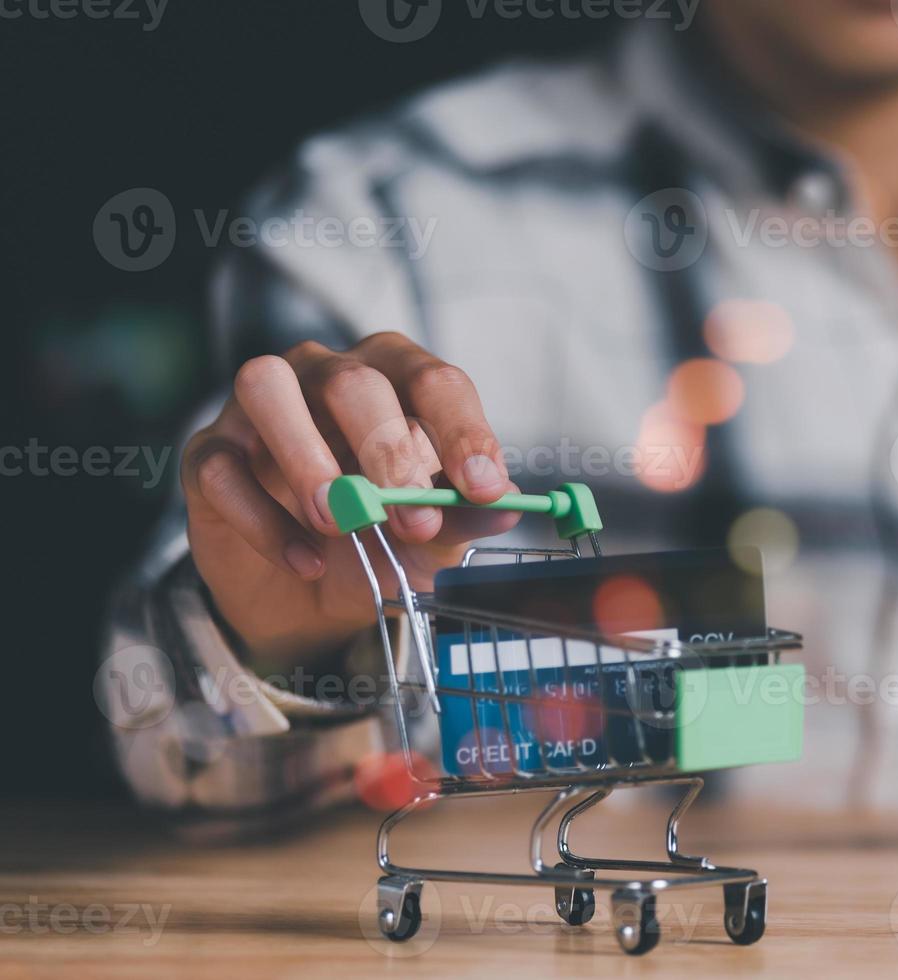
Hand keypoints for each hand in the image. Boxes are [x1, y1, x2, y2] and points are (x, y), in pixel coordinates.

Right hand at [182, 332, 520, 665]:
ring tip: (341, 520)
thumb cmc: (382, 541)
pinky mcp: (209, 453)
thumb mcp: (434, 537)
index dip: (463, 431)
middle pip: (354, 379)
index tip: (485, 487)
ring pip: (267, 387)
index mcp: (395, 377)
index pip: (434, 381)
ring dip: (308, 456)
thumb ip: (466, 517)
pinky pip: (221, 467)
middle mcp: (325, 373)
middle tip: (412, 518)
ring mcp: (257, 408)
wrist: (311, 594)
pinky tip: (306, 560)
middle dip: (387, 448)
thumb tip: (510, 508)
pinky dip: (264, 519)